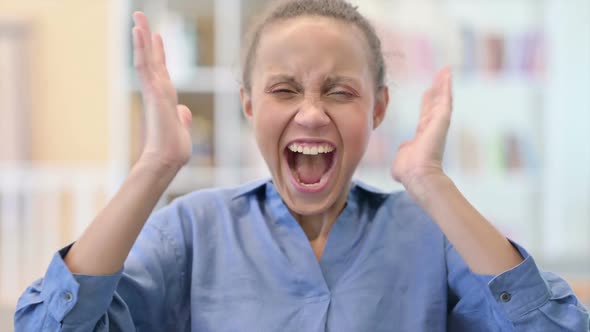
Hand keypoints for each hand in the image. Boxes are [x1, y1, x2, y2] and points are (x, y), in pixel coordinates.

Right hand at [132, 12, 192, 169]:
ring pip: (145, 58)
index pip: (161, 70)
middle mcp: (158, 91)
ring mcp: (153, 91)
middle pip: (151, 59)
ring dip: (141, 36)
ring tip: (137, 16)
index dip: (159, 53)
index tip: (157, 37)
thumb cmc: (173, 150)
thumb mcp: (182, 130)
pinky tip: (138, 32)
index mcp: (165, 98)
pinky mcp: (152, 92)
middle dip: (147, 38)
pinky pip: (144, 66)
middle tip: (141, 17)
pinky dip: (141, 49)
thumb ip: (182, 118)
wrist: (166, 160)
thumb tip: (185, 110)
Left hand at [391, 67, 452, 188]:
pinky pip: (445, 99)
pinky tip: (447, 73)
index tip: (428, 91)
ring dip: (443, 83)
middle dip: (437, 88)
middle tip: (441, 75)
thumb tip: (404, 149)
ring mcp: (438, 122)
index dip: (427, 102)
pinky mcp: (442, 119)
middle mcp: (431, 127)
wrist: (416, 174)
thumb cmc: (408, 170)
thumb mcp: (402, 156)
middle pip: (435, 103)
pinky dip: (446, 85)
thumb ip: (404, 150)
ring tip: (446, 70)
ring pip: (441, 98)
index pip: (425, 114)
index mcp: (421, 135)